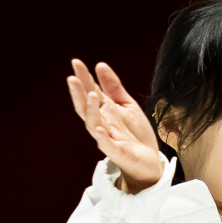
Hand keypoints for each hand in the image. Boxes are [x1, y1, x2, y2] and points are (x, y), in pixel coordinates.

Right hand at [67, 59, 162, 192]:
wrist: (149, 160)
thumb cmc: (135, 133)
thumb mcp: (127, 104)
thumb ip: (114, 87)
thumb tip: (100, 65)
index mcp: (104, 111)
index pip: (90, 92)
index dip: (83, 78)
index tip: (76, 62)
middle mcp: (102, 123)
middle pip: (85, 108)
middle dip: (78, 94)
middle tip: (72, 78)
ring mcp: (108, 138)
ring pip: (94, 124)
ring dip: (91, 110)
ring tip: (92, 94)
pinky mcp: (118, 152)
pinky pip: (107, 145)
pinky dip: (102, 138)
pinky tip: (100, 129)